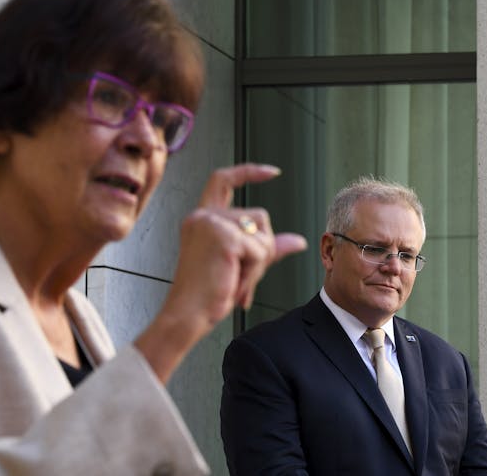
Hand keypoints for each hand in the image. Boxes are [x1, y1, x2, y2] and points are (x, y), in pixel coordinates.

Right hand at [192, 163, 307, 311]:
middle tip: (241, 278)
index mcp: (202, 219)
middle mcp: (204, 216)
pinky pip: (260, 250)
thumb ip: (267, 248)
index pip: (224, 180)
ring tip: (235, 280)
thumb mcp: (242, 265)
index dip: (249, 172)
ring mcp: (212, 223)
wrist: (188, 315)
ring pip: (263, 235)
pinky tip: (235, 282)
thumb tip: (298, 241)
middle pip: (259, 218)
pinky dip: (254, 271)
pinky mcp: (223, 236)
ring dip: (258, 263)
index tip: (273, 172)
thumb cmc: (208, 295)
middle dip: (262, 249)